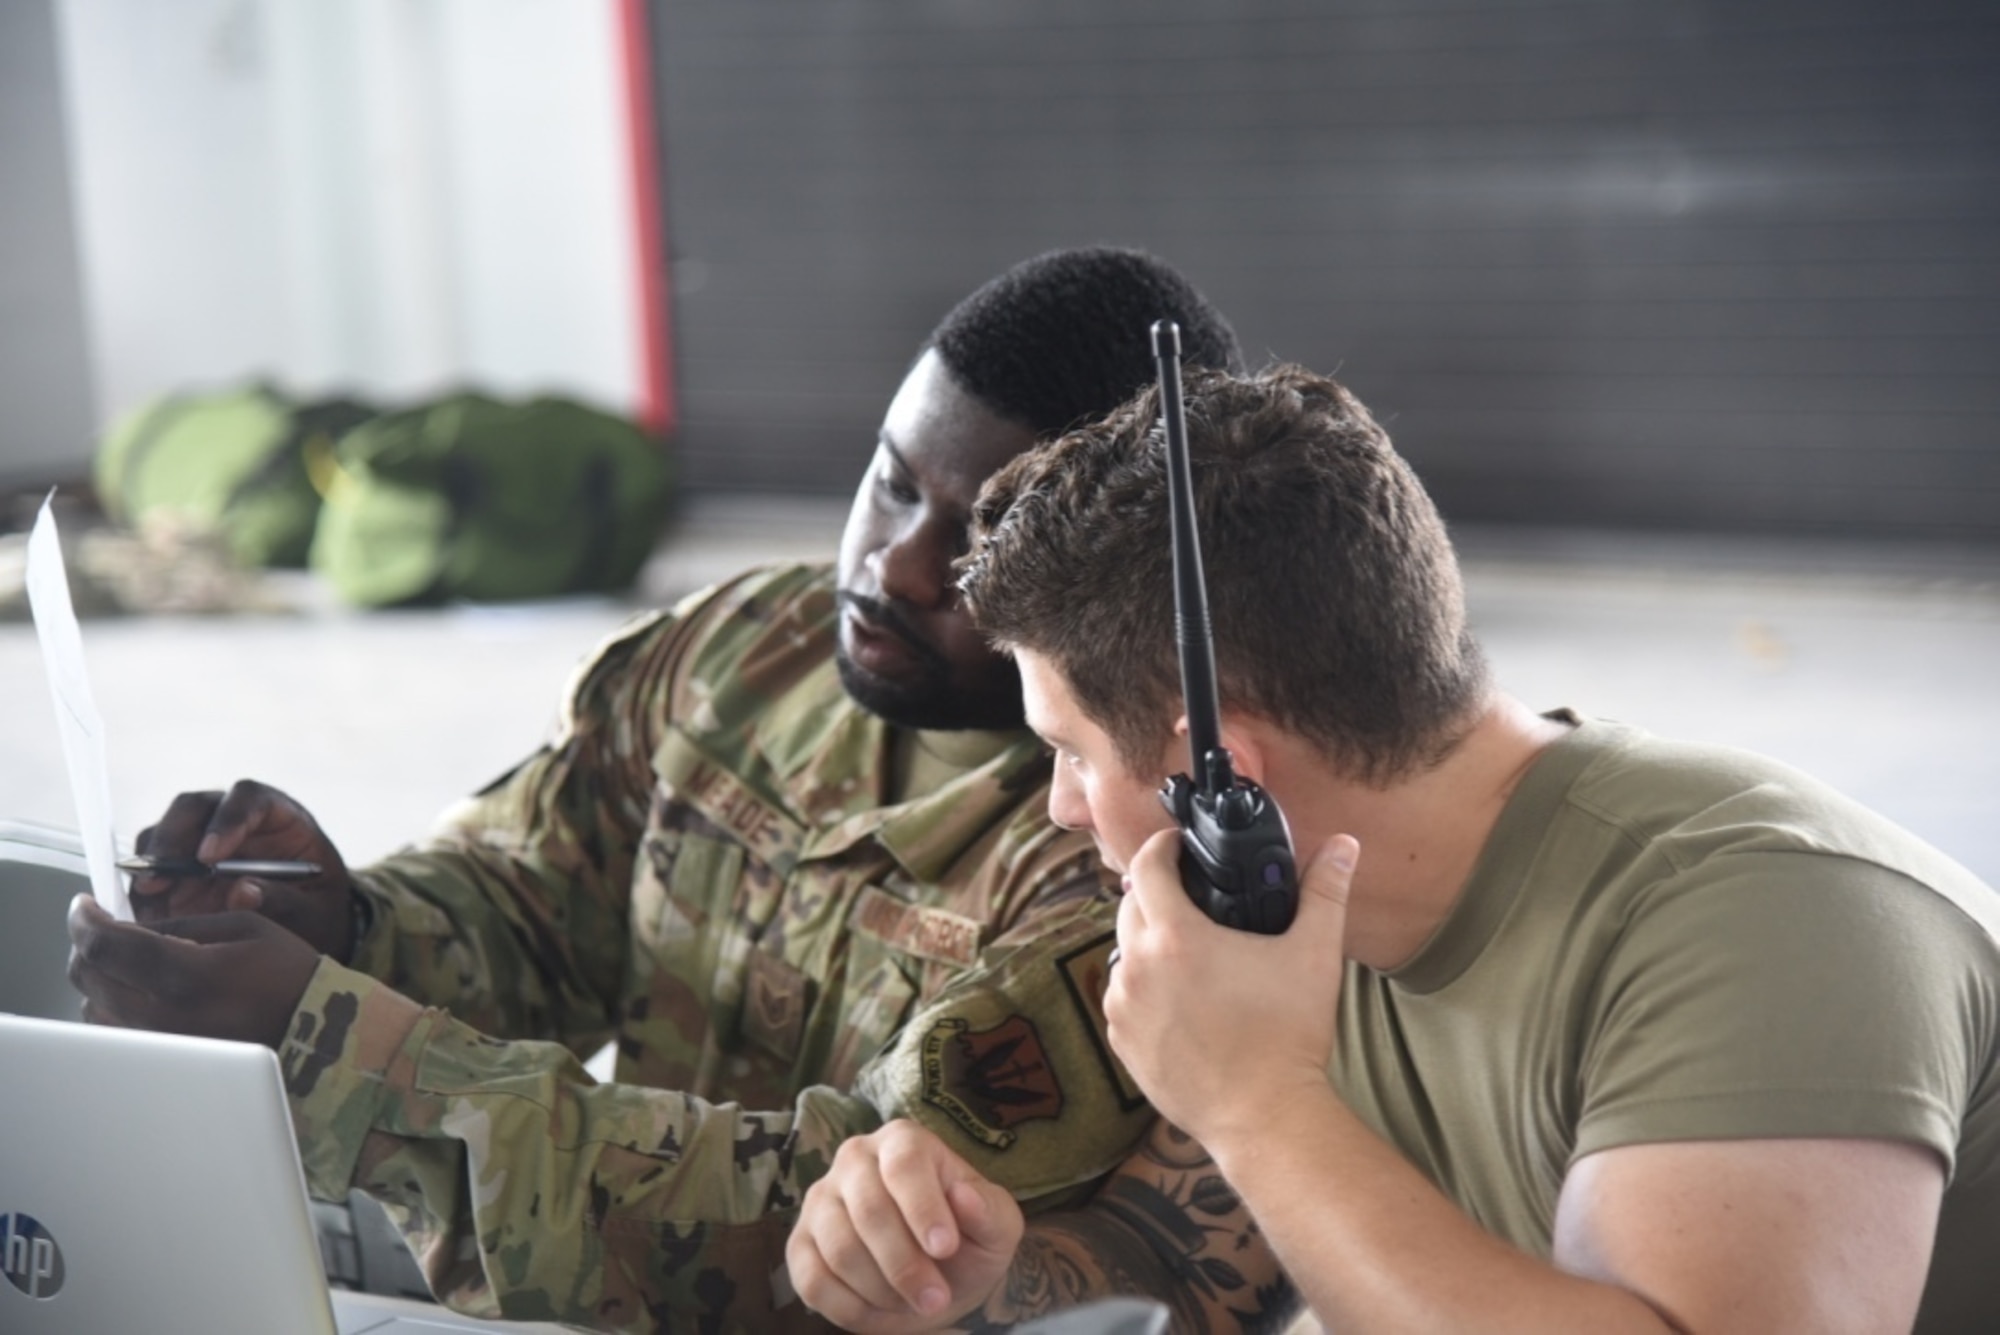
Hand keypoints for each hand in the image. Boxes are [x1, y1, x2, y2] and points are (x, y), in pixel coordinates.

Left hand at [67, 894, 323, 1048]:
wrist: (313, 1032)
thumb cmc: (288, 976)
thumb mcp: (243, 926)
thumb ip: (179, 925)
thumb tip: (132, 926)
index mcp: (185, 973)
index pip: (104, 943)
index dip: (84, 918)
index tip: (85, 905)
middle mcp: (161, 1014)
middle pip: (86, 975)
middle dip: (87, 943)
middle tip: (104, 926)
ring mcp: (157, 1043)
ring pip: (90, 1005)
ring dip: (99, 974)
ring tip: (125, 958)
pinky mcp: (161, 1059)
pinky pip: (112, 1029)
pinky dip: (112, 1002)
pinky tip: (138, 989)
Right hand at [129, 780, 355, 960]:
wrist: (304, 927)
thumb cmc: (316, 910)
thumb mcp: (314, 911)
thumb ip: (284, 900)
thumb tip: (241, 892)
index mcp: (279, 815)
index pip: (249, 797)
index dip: (226, 820)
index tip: (209, 856)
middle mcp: (233, 818)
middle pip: (193, 807)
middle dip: (172, 839)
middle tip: (158, 878)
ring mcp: (200, 841)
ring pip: (162, 833)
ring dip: (150, 864)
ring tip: (147, 899)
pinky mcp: (177, 869)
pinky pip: (149, 870)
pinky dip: (142, 892)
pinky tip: (145, 916)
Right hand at [787, 1119, 1023, 1332]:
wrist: (936, 1276)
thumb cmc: (968, 1241)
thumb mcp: (997, 1228)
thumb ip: (989, 1211)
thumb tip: (964, 1194)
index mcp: (904, 1141)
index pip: (904, 1163)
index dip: (923, 1208)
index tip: (945, 1249)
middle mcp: (854, 1159)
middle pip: (869, 1209)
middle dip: (905, 1264)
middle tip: (936, 1300)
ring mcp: (820, 1200)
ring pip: (839, 1248)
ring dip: (882, 1289)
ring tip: (915, 1304)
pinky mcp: (800, 1243)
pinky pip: (811, 1280)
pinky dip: (849, 1307)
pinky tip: (881, 1311)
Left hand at [1104, 831, 1358, 1147]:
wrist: (1265, 1117)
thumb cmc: (1289, 1037)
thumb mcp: (1313, 954)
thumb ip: (1325, 892)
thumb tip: (1344, 846)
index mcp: (1175, 937)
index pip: (1146, 866)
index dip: (1162, 846)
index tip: (1178, 845)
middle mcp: (1137, 968)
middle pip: (1130, 907)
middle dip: (1157, 895)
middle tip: (1192, 900)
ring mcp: (1124, 1009)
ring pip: (1125, 956)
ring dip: (1148, 946)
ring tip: (1189, 954)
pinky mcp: (1122, 1044)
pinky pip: (1123, 1001)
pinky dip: (1144, 991)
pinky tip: (1180, 1000)